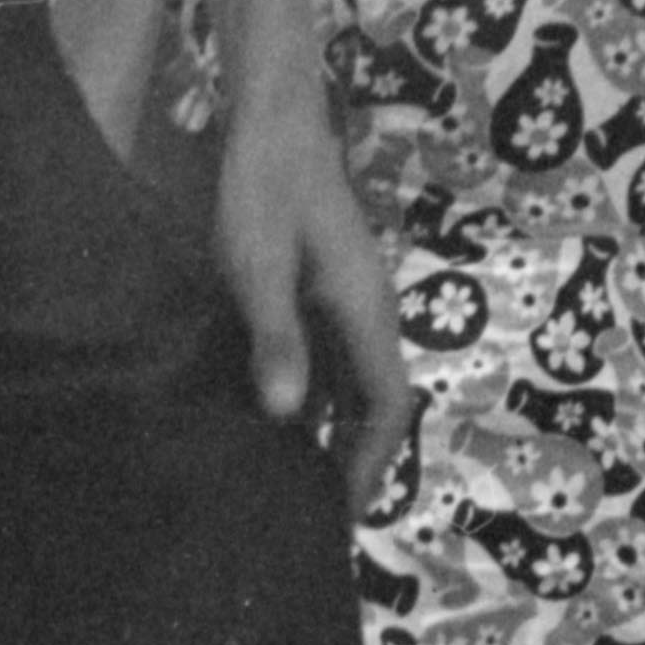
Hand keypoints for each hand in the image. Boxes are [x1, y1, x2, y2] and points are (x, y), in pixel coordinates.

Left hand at [215, 77, 416, 507]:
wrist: (271, 127)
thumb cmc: (263, 193)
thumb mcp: (258, 268)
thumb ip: (274, 338)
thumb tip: (284, 415)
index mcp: (365, 313)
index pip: (386, 406)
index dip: (369, 462)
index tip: (340, 512)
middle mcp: (367, 315)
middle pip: (373, 404)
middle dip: (351, 460)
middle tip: (312, 517)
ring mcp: (346, 304)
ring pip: (349, 386)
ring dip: (328, 434)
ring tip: (288, 486)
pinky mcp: (320, 295)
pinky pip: (325, 363)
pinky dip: (307, 401)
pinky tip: (268, 425)